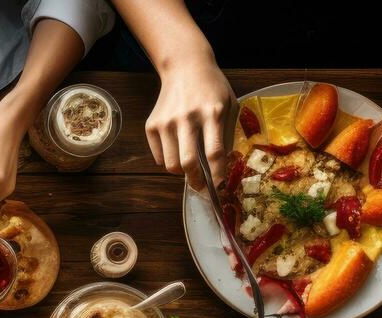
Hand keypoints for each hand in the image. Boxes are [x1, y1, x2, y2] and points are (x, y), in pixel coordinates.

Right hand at [145, 49, 235, 189]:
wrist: (185, 66)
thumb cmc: (212, 88)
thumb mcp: (230, 105)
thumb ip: (227, 134)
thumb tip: (220, 165)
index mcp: (212, 113)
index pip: (214, 152)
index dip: (217, 174)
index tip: (219, 186)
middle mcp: (187, 117)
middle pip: (187, 162)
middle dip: (195, 182)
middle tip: (200, 187)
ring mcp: (166, 121)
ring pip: (171, 164)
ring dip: (181, 172)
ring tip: (188, 166)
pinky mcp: (152, 124)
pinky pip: (159, 156)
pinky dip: (168, 160)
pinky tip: (177, 149)